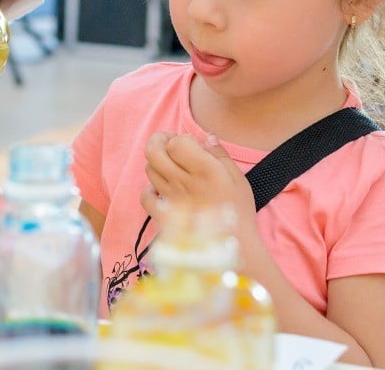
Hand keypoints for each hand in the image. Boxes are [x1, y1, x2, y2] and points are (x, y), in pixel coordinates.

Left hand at [140, 132, 256, 231]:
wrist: (234, 247)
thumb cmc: (239, 212)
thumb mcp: (238, 179)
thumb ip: (220, 155)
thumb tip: (206, 137)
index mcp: (204, 170)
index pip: (176, 142)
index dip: (181, 138)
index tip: (191, 144)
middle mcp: (183, 182)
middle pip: (153, 152)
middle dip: (158, 141)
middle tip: (169, 142)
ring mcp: (170, 199)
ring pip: (149, 170)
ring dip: (157, 163)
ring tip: (170, 166)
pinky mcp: (164, 216)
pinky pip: (145, 197)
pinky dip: (149, 190)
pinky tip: (161, 189)